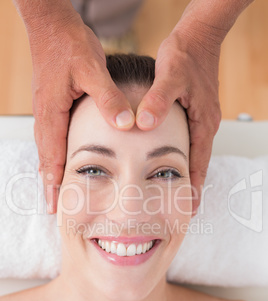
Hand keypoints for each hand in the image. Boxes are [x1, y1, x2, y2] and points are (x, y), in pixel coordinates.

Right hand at [29, 13, 134, 212]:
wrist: (52, 25)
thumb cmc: (69, 45)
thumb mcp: (92, 69)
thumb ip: (108, 98)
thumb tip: (125, 124)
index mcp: (52, 113)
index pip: (52, 156)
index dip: (54, 181)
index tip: (56, 203)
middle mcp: (45, 116)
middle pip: (46, 158)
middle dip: (49, 184)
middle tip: (54, 207)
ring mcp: (46, 111)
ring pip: (47, 150)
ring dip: (51, 172)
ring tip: (56, 191)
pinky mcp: (51, 106)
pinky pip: (50, 138)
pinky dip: (53, 156)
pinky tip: (61, 161)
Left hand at [136, 28, 221, 215]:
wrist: (197, 36)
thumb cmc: (186, 54)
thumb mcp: (170, 75)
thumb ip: (157, 101)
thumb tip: (143, 124)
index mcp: (203, 122)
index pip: (200, 162)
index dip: (194, 186)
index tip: (190, 207)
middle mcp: (205, 124)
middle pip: (199, 162)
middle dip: (192, 186)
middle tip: (182, 208)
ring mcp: (201, 118)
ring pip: (195, 153)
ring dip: (188, 172)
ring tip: (176, 192)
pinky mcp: (194, 111)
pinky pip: (190, 140)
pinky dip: (184, 155)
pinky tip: (172, 161)